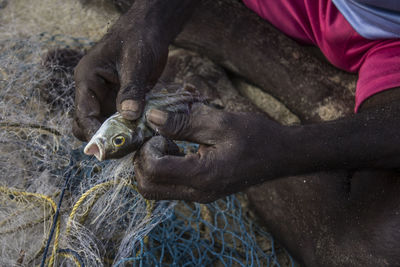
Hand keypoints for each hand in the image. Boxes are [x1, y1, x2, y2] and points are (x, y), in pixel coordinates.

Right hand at [73, 17, 167, 140]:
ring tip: (134, 144)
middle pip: (88, 123)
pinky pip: (121, 120)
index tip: (106, 147)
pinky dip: (130, 128)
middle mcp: (94, 91)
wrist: (149, 30)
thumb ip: (131, 89)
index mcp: (87, 79)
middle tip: (122, 148)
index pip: (84, 112)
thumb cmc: (138, 39)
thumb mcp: (135, 63)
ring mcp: (108, 97)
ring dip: (118, 135)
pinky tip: (143, 134)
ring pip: (105, 124)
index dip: (93, 131)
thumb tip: (129, 116)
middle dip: (102, 136)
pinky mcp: (122, 100)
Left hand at [134, 104, 288, 202]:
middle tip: (159, 138)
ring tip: (169, 143)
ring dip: (152, 166)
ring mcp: (200, 196)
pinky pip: (169, 187)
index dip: (148, 148)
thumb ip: (184, 122)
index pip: (154, 170)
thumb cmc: (256, 136)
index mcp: (202, 175)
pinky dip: (163, 170)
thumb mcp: (221, 123)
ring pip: (155, 190)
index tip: (161, 130)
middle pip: (147, 187)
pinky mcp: (202, 192)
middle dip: (143, 160)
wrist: (281, 155)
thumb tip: (152, 117)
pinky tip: (179, 149)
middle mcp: (198, 192)